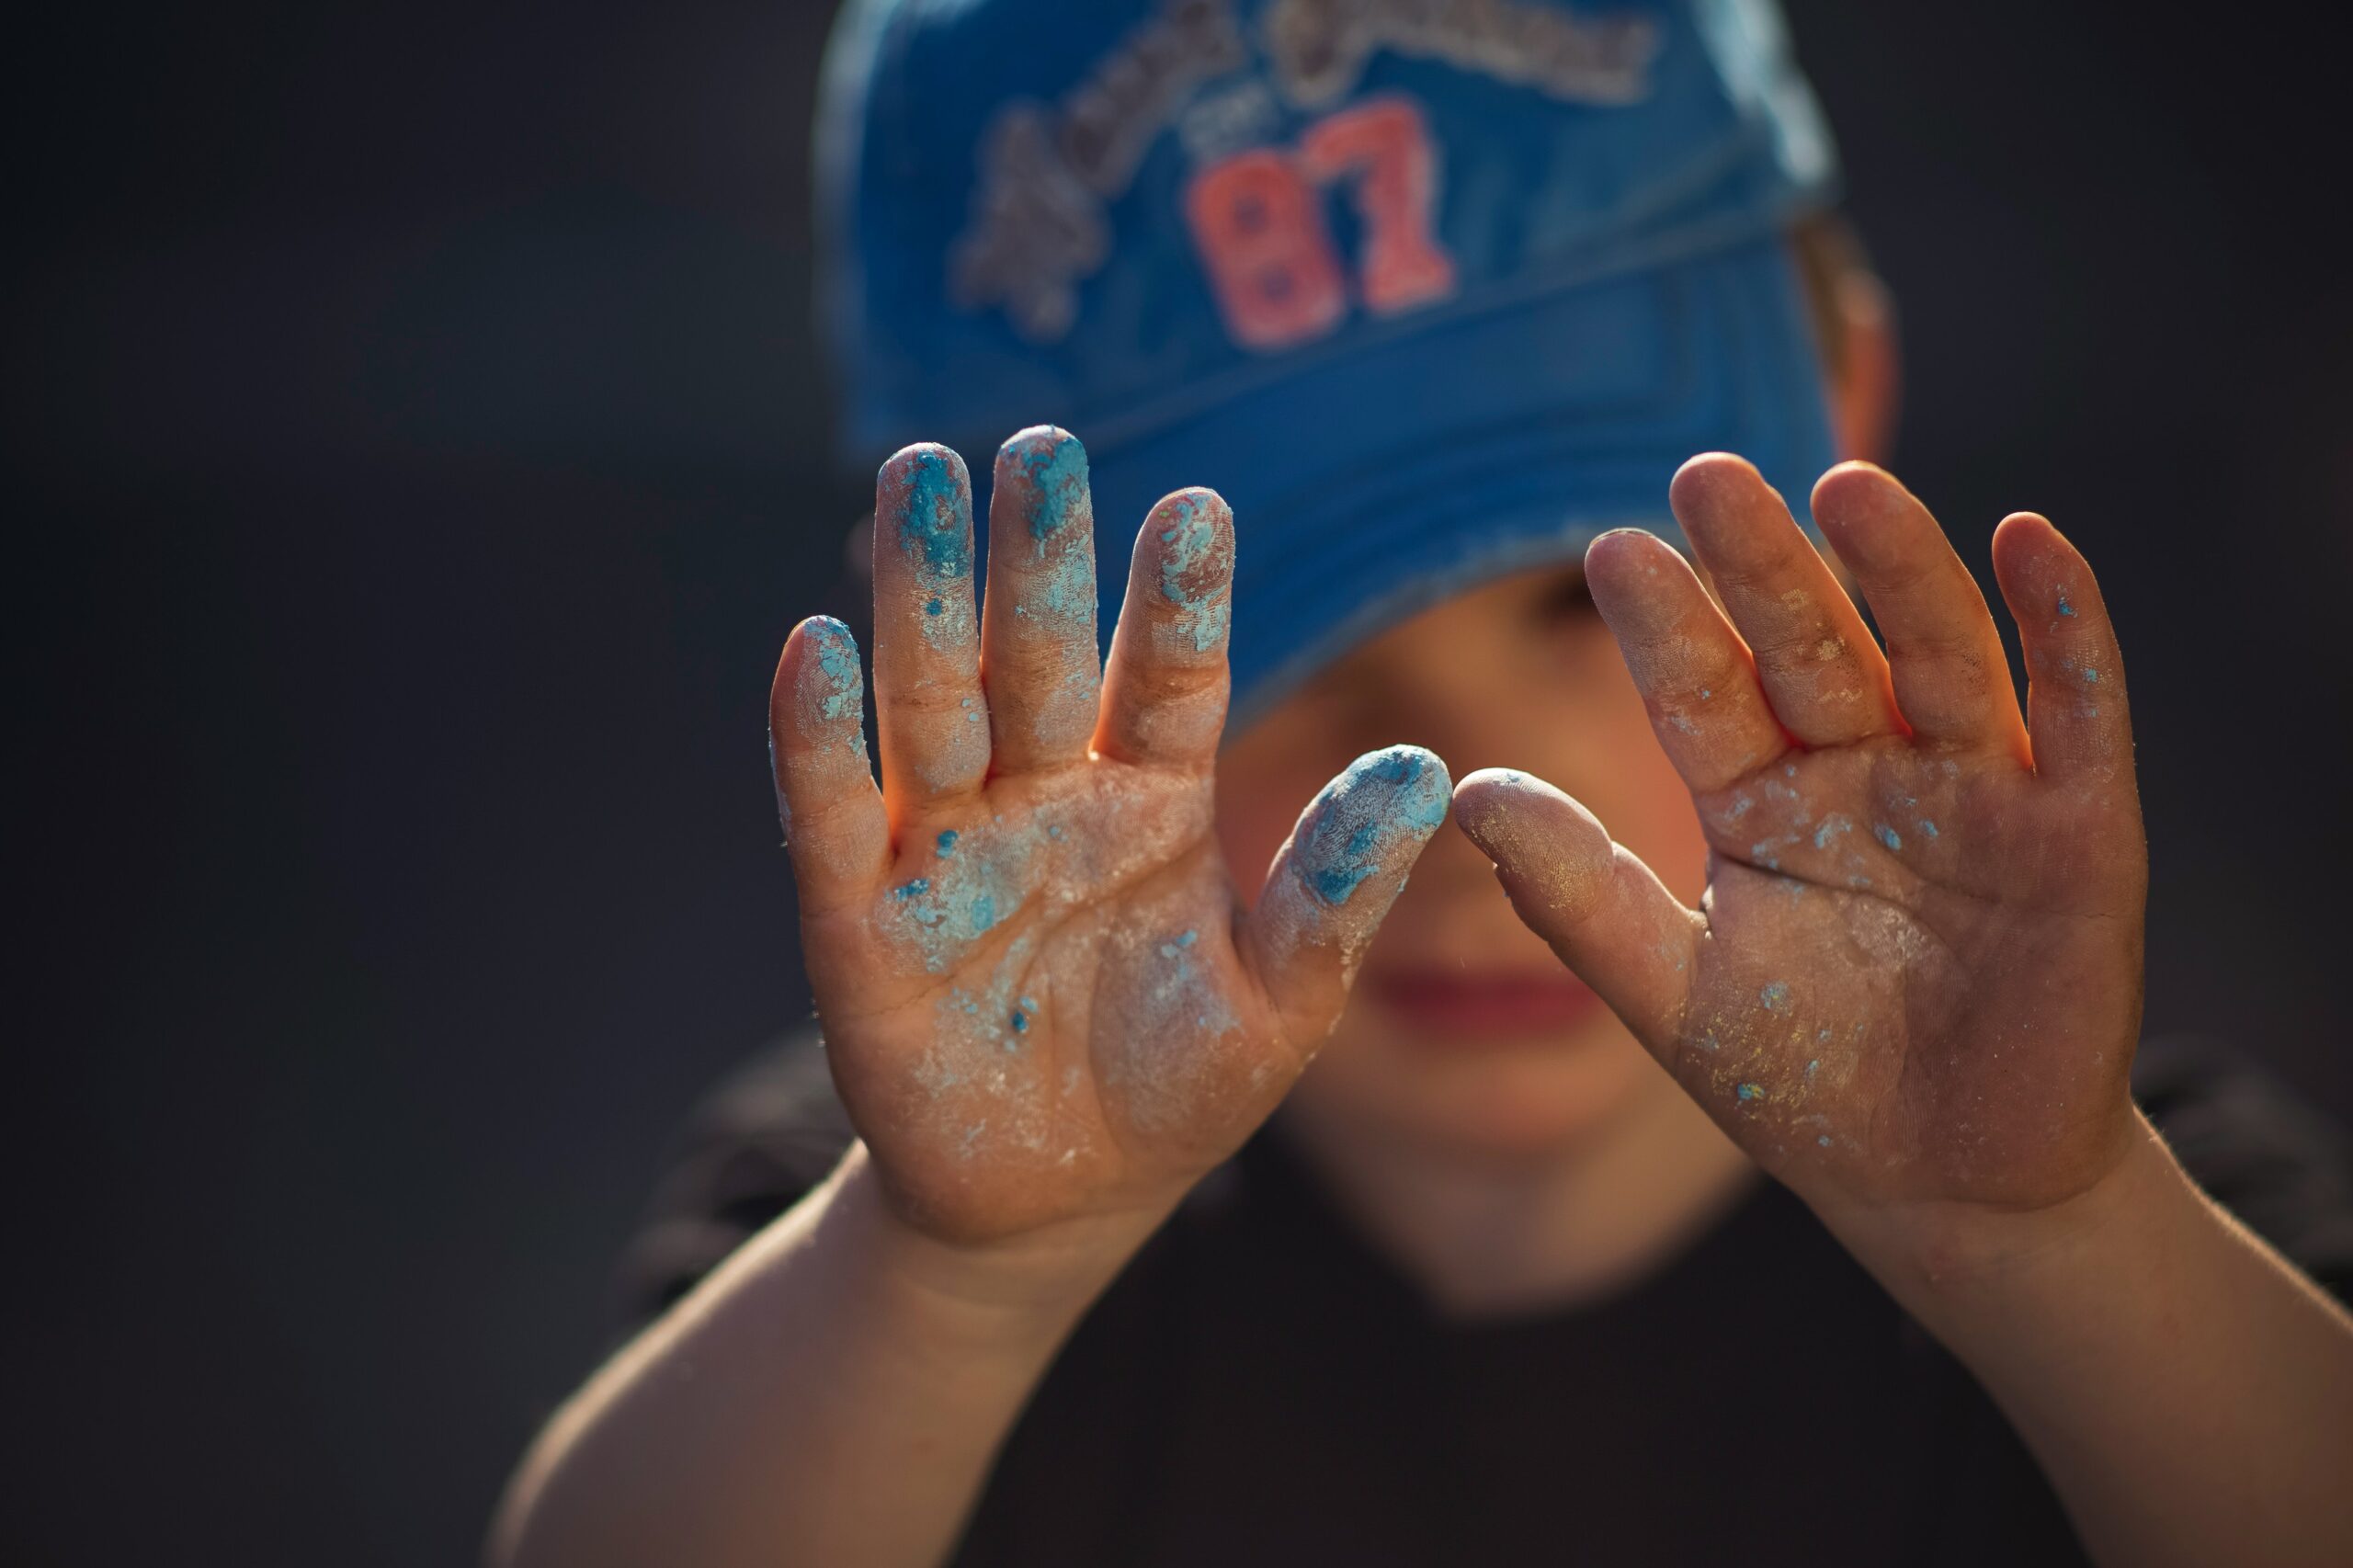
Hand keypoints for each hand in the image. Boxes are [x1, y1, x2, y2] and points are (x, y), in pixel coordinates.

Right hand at [770, 430, 1447, 1247]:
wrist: (1056, 1203)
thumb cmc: (1178, 1090)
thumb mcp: (1280, 1003)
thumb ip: (1334, 892)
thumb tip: (1428, 773)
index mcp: (1152, 799)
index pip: (1167, 677)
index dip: (1178, 598)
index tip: (1200, 507)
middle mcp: (1044, 797)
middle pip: (1036, 657)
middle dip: (1035, 555)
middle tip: (1036, 446)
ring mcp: (945, 850)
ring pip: (932, 703)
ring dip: (921, 596)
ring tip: (919, 479)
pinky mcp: (858, 922)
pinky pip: (831, 815)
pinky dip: (819, 737)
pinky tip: (815, 646)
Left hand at [1454, 456, 2145, 1227]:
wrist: (1944, 1188)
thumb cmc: (1805, 1086)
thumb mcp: (1677, 996)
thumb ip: (1579, 895)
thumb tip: (1464, 787)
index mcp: (1761, 803)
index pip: (1705, 695)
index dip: (1666, 628)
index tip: (1611, 552)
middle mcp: (1864, 774)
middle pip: (1812, 648)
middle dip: (1764, 567)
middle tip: (1706, 475)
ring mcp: (1973, 794)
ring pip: (1936, 654)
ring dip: (1899, 569)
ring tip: (1844, 486)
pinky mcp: (2081, 832)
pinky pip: (2076, 713)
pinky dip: (2064, 629)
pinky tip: (2026, 541)